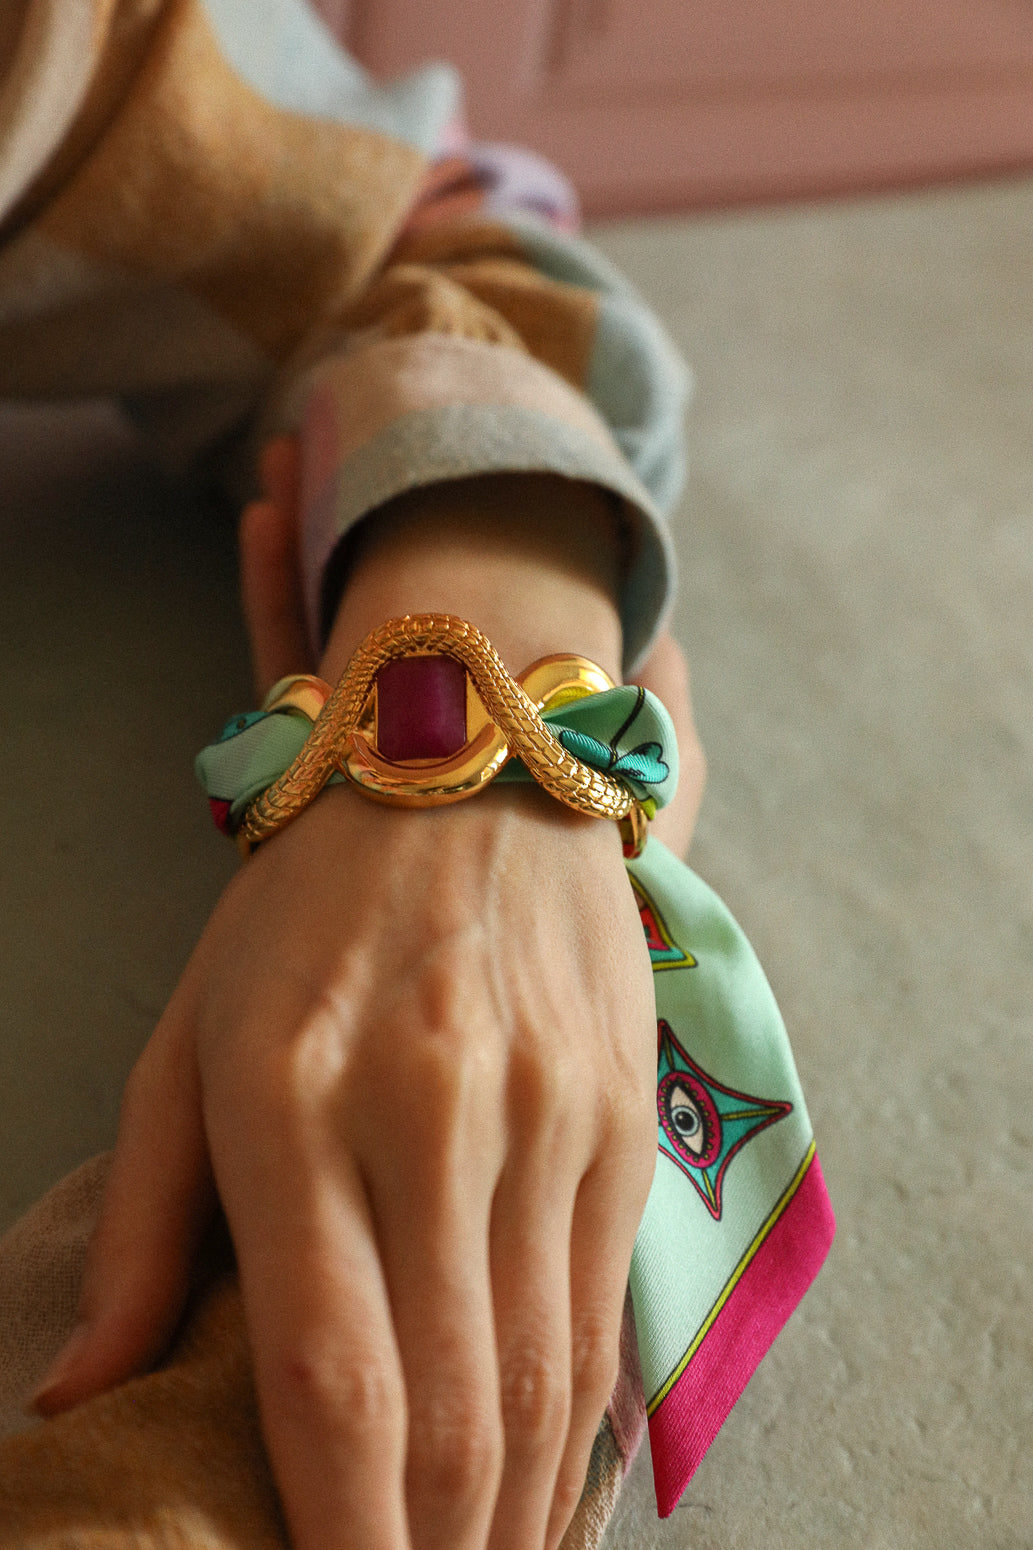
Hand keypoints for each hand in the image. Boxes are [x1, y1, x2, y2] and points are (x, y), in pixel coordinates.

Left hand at [33, 780, 657, 1549]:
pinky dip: (574, 1425)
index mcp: (294, 1096)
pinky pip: (605, 1307)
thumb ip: (148, 1227)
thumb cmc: (305, 911)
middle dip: (434, 1548)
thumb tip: (84, 1399)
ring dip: (511, 1513)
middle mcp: (436, 1110)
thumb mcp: (188, 1037)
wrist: (469, 770)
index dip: (339, 1533)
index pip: (330, 1372)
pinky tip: (543, 1487)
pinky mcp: (620, 1114)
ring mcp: (548, 1113)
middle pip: (454, 1402)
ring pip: (544, 1374)